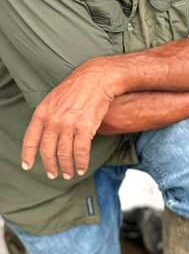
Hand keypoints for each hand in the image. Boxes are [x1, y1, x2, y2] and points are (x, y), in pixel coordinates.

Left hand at [21, 61, 117, 179]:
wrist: (96, 79)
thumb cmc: (78, 87)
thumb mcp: (54, 99)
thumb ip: (48, 116)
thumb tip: (46, 133)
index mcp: (42, 113)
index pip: (30, 139)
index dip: (28, 155)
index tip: (27, 166)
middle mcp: (53, 120)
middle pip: (47, 151)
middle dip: (50, 166)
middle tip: (53, 174)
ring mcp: (68, 125)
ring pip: (64, 154)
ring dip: (66, 167)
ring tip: (68, 173)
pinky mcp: (85, 129)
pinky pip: (80, 152)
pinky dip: (80, 163)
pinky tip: (81, 168)